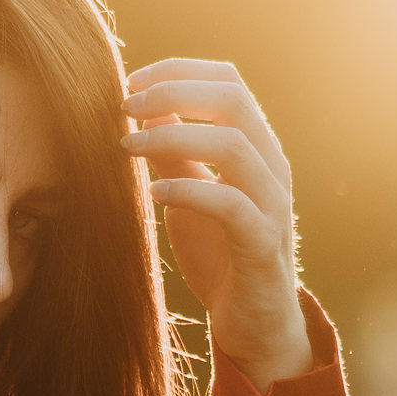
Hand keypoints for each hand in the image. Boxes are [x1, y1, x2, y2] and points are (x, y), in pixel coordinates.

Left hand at [123, 59, 312, 389]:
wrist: (254, 324)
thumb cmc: (222, 255)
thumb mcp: (190, 193)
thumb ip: (174, 153)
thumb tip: (144, 107)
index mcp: (257, 147)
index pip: (228, 82)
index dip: (179, 71)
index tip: (130, 82)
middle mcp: (272, 167)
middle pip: (233, 100)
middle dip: (173, 92)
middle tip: (124, 107)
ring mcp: (273, 205)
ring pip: (233, 145)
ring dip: (171, 136)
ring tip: (126, 146)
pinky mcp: (263, 245)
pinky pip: (231, 205)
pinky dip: (187, 191)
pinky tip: (152, 193)